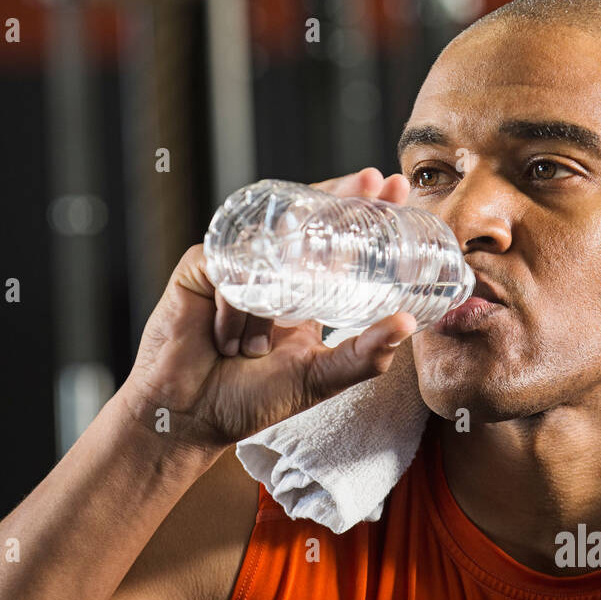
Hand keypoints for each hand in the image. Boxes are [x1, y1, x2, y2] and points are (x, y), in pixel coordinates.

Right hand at [119, 168, 416, 453]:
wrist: (192, 416)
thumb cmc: (252, 399)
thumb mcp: (320, 377)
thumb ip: (365, 354)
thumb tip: (408, 324)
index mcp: (305, 287)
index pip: (339, 237)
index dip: (365, 209)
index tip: (395, 187)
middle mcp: (272, 267)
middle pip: (307, 215)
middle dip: (342, 194)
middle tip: (371, 183)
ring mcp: (237, 262)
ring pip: (268, 241)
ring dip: (280, 270)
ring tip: (290, 296)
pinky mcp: (200, 267)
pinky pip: (227, 269)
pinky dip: (233, 308)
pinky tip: (228, 341)